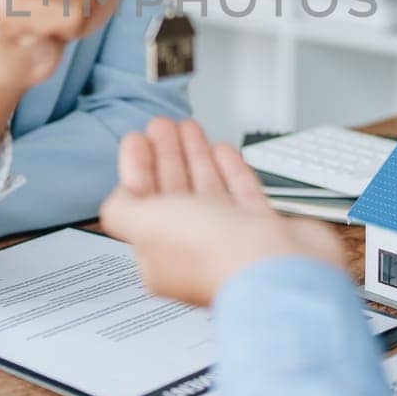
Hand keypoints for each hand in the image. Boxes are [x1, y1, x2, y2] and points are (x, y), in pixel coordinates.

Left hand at [99, 117, 345, 306]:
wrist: (278, 269)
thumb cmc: (213, 254)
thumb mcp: (145, 225)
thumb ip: (122, 210)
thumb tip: (118, 200)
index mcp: (161, 254)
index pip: (142, 204)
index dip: (138, 168)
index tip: (137, 140)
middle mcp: (195, 249)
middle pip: (174, 192)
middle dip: (167, 155)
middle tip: (162, 126)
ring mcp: (232, 239)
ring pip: (208, 190)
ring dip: (196, 156)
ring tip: (190, 128)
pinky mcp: (264, 230)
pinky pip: (242, 194)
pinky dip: (230, 170)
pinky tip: (223, 151)